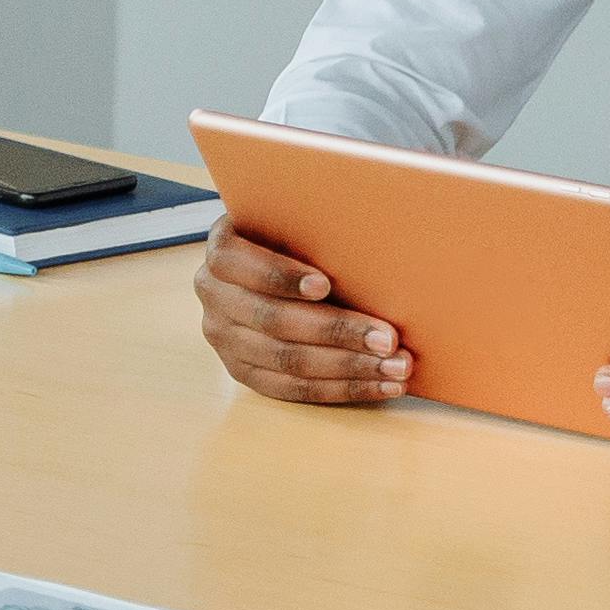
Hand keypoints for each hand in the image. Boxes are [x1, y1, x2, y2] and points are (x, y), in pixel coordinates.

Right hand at [197, 224, 408, 406]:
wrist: (277, 266)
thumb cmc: (298, 236)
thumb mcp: (297, 220)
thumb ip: (317, 229)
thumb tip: (372, 239)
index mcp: (222, 251)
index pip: (239, 264)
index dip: (280, 277)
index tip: (325, 285)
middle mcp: (214, 296)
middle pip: (273, 321)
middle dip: (335, 331)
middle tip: (388, 338)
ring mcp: (224, 339)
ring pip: (287, 361)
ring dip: (349, 367)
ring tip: (395, 366)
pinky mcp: (243, 371)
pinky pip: (293, 389)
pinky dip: (344, 389)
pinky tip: (382, 385)